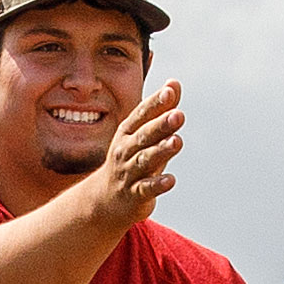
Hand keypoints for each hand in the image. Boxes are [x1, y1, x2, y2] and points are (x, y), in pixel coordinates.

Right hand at [91, 82, 191, 222]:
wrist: (104, 200)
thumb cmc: (130, 160)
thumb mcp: (142, 134)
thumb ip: (160, 110)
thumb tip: (175, 83)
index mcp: (128, 133)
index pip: (142, 114)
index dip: (156, 103)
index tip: (170, 91)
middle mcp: (125, 150)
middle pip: (144, 136)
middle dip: (161, 125)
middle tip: (179, 115)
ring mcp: (128, 173)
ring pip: (145, 160)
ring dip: (161, 151)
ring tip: (177, 142)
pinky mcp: (133, 194)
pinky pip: (145, 188)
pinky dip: (157, 184)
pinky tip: (171, 180)